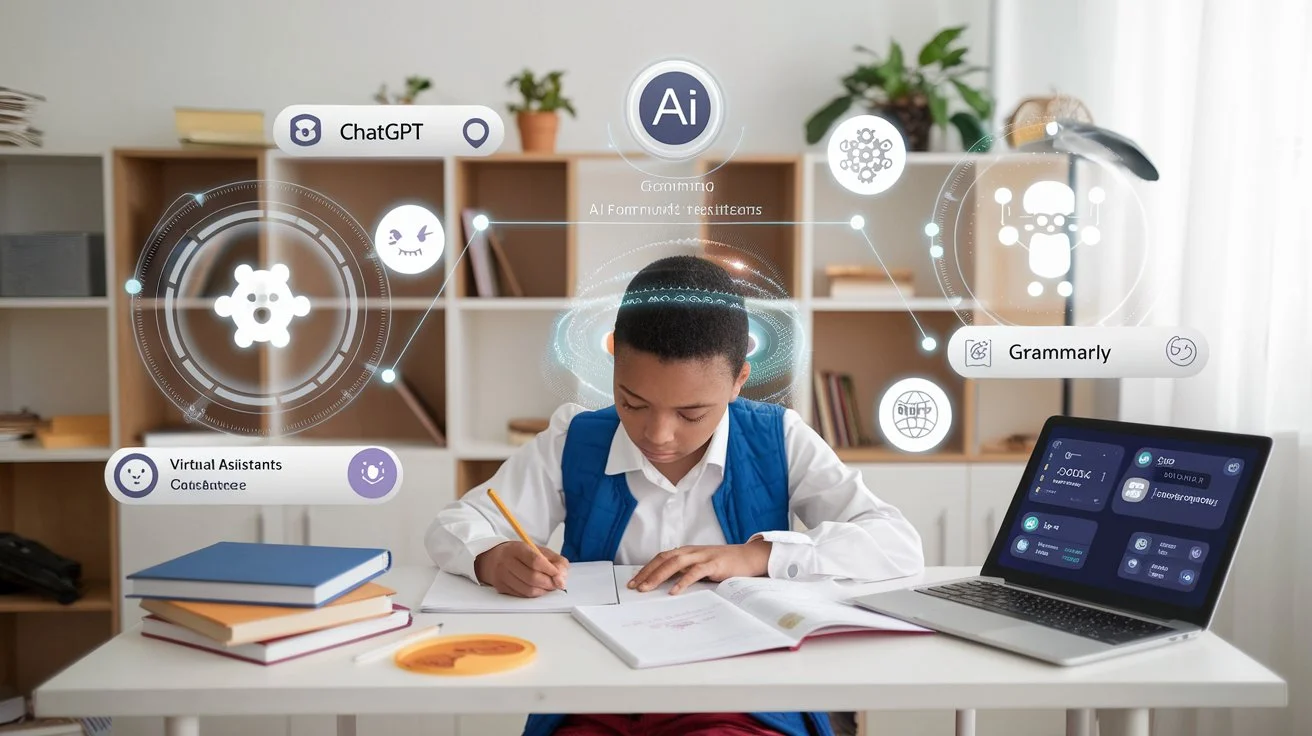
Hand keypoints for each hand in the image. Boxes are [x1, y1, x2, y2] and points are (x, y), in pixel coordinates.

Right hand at [474, 541, 568, 597]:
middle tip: (556, 584)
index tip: (559, 575)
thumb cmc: (518, 554)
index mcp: (517, 549)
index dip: (550, 570)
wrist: (492, 558)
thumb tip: (562, 577)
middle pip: (532, 578)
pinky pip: (522, 595)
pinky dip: (534, 594)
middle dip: (549, 583)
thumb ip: (554, 560)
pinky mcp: (501, 588)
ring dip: (543, 591)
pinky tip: (538, 589)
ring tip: (548, 586)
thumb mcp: (537, 550)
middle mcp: (507, 562)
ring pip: (527, 590)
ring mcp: (502, 576)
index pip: (535, 561)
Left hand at [628, 540, 771, 594]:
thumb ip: (684, 571)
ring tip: (647, 588)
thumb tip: (665, 581)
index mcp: (686, 551)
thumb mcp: (700, 566)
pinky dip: (683, 581)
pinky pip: (695, 572)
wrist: (748, 557)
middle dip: (647, 573)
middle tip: (634, 587)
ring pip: (675, 563)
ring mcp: (702, 556)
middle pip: (663, 559)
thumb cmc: (723, 563)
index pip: (660, 558)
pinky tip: (674, 591)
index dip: (646, 568)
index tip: (633, 582)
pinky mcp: (714, 564)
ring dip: (659, 576)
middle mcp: (691, 551)